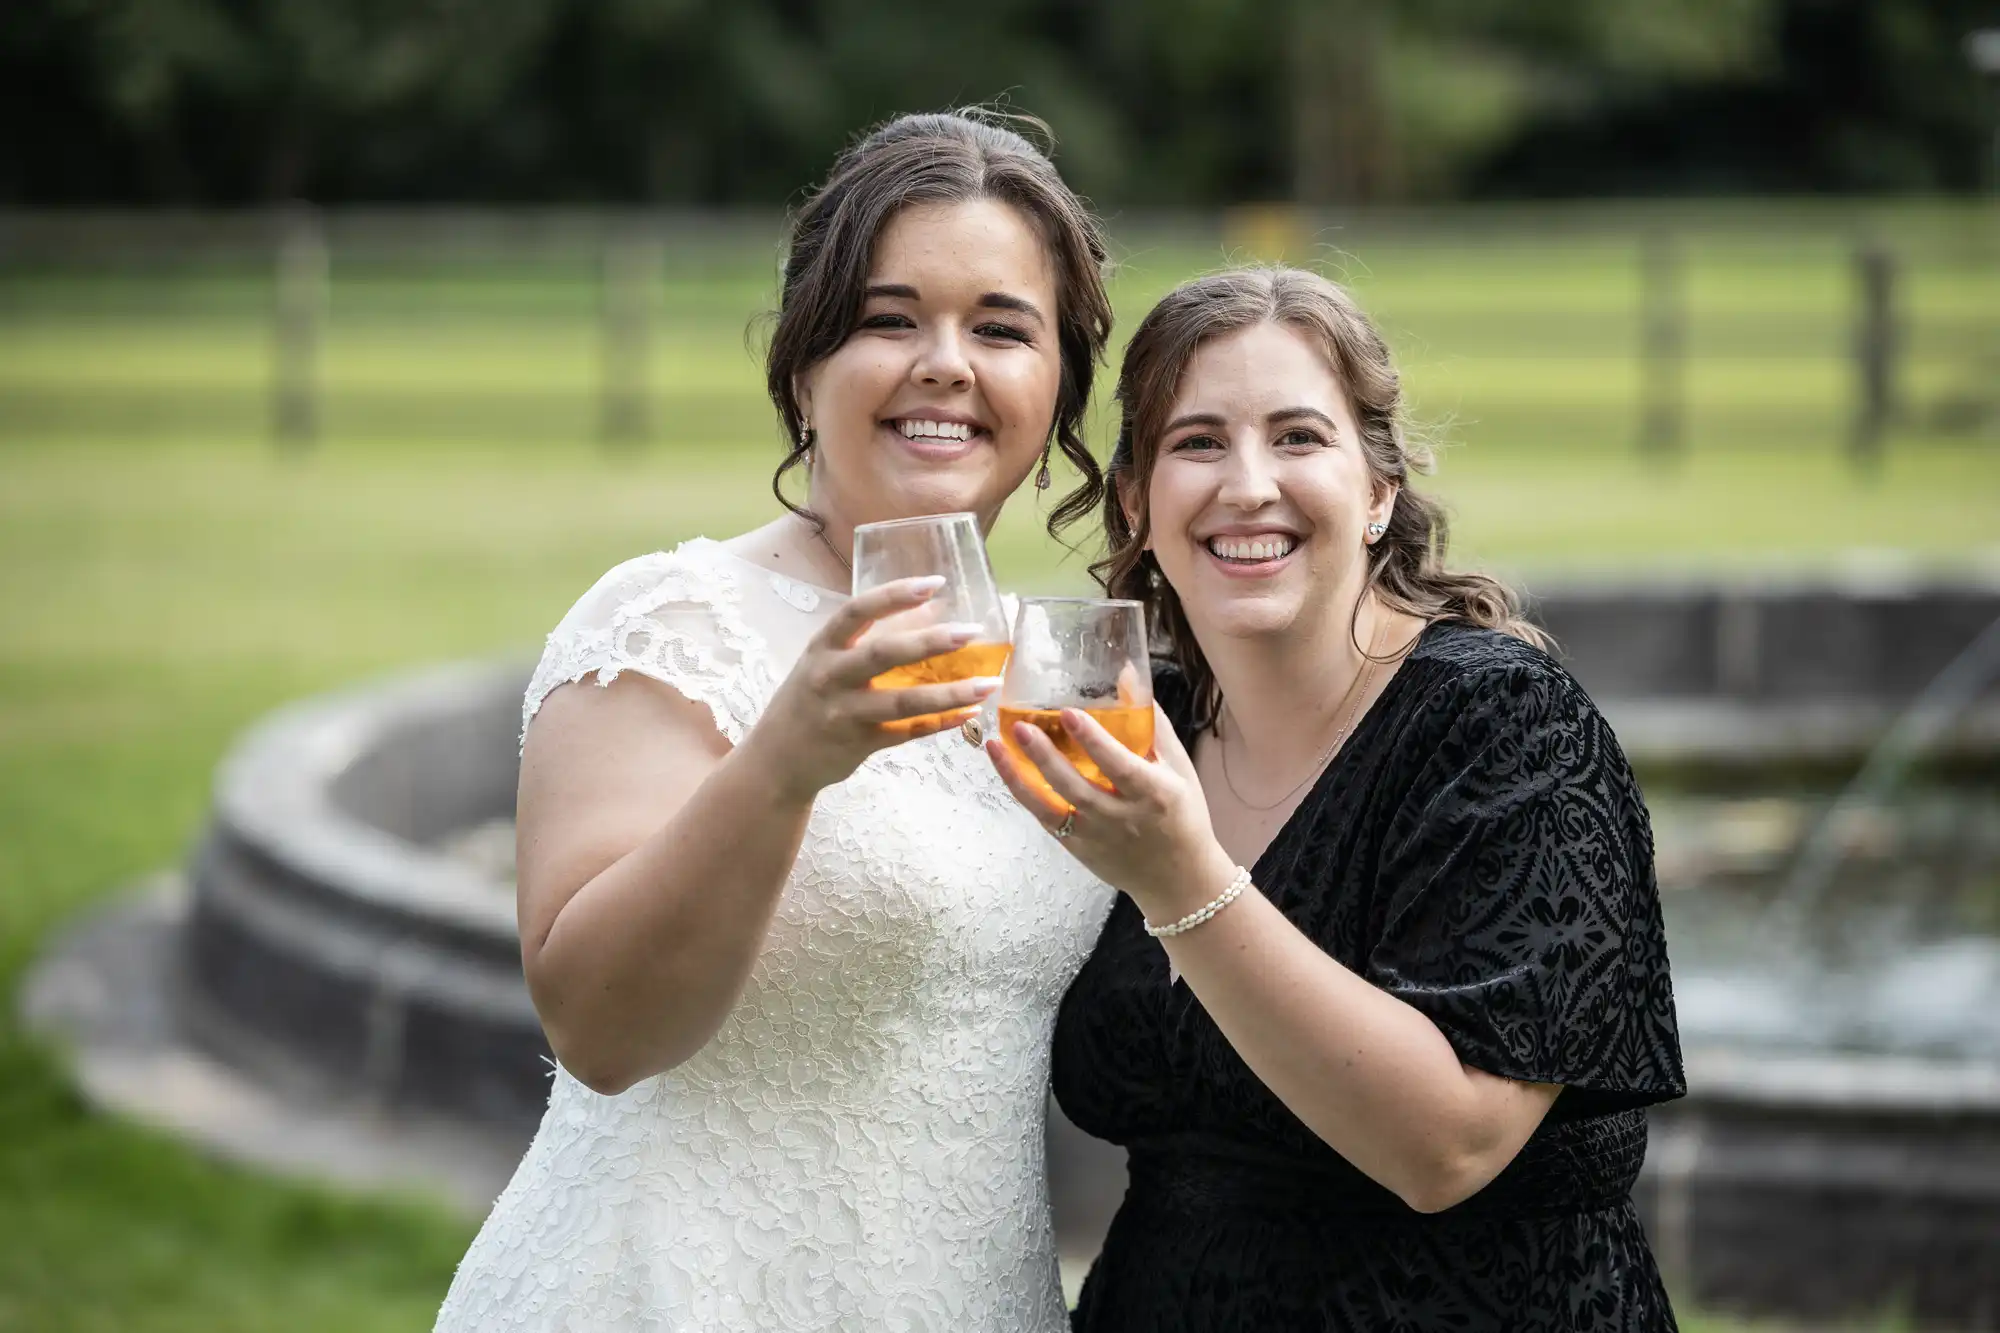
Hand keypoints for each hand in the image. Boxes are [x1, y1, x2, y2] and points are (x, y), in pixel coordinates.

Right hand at [746, 576, 1000, 802]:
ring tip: (988, 685)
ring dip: (949, 693)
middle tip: (971, 631)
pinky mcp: (858, 745)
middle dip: (930, 641)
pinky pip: (906, 733)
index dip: (896, 595)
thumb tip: (930, 611)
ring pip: (902, 701)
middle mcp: (830, 676)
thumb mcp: (826, 661)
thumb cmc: (810, 699)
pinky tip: (967, 714)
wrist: (777, 760)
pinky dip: (939, 723)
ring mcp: (843, 713)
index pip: (859, 610)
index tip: (935, 583)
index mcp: (823, 647)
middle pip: (883, 654)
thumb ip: (867, 639)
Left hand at [985, 704, 1233, 916]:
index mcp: (1153, 793)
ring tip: (996, 746)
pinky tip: (1006, 767)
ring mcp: (1094, 836)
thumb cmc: (1182, 815)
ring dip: (1019, 776)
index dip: (1093, 739)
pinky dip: (1023, 793)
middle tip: (1020, 727)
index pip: (1118, 764)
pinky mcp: (1077, 848)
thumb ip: (1153, 724)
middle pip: (1076, 786)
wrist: (1178, 879)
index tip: (1068, 712)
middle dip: (1045, 757)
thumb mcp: (1179, 769)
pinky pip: (1044, 819)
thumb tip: (1127, 675)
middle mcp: (1121, 817)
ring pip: (1049, 807)